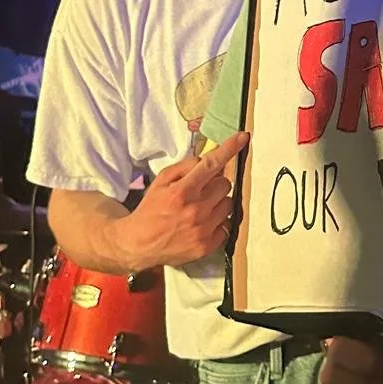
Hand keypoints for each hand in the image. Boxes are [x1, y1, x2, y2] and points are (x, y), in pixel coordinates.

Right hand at [115, 130, 248, 270]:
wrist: (139, 244)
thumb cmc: (151, 209)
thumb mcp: (161, 181)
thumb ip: (185, 167)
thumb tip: (210, 158)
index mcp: (182, 191)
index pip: (211, 164)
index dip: (229, 149)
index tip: (243, 137)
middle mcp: (195, 210)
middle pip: (225, 184)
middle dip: (216, 183)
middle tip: (201, 190)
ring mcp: (203, 229)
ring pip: (229, 204)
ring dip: (219, 202)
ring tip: (201, 208)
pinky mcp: (207, 245)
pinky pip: (227, 225)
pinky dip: (218, 222)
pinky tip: (203, 224)